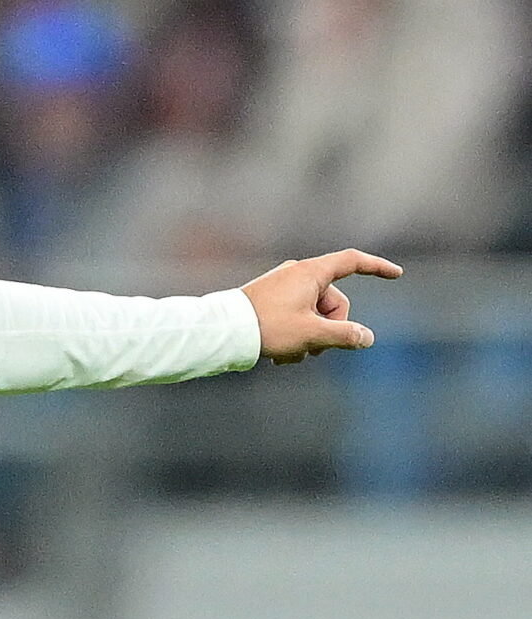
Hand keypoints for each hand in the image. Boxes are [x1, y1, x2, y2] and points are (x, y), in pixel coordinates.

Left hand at [242, 250, 402, 363]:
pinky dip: (294, 337)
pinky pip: (295, 318)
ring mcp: (283, 287)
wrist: (222, 332)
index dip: (376, 268)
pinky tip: (278, 357)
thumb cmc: (267, 328)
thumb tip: (367, 338)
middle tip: (312, 350)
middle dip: (329, 330)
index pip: (352, 261)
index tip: (396, 274)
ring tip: (288, 356)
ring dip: (309, 339)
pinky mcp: (271, 301)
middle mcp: (298, 274)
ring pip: (313, 315)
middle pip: (333, 302)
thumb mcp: (311, 334)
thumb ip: (344, 336)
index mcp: (311, 272)